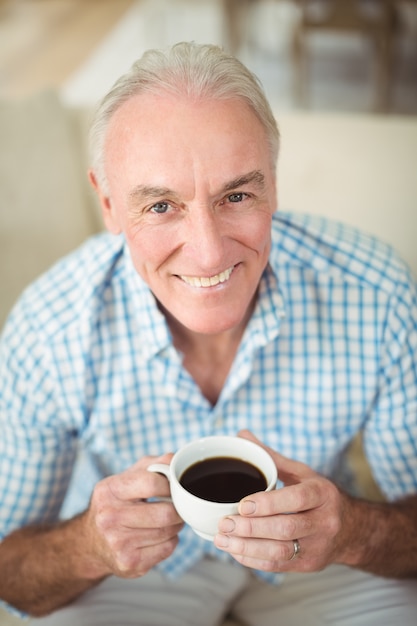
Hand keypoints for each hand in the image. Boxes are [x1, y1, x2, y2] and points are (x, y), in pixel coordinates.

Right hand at [80, 454, 183, 579]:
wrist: (90, 543)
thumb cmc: (115, 504)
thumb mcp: (127, 478)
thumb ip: (153, 464)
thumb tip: (175, 460)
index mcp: (109, 490)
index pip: (152, 483)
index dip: (171, 485)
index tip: (174, 487)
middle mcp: (110, 517)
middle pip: (165, 513)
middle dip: (178, 509)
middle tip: (177, 506)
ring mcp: (118, 543)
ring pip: (169, 531)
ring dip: (176, 525)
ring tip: (168, 520)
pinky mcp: (129, 563)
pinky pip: (167, 549)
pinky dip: (170, 541)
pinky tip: (159, 536)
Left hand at [214, 431, 353, 572]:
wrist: (352, 530)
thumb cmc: (319, 496)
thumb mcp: (301, 473)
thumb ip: (270, 456)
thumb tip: (241, 434)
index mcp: (322, 493)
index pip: (297, 499)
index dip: (269, 503)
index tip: (243, 504)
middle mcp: (324, 521)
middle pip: (286, 528)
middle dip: (252, 528)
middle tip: (224, 523)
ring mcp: (318, 546)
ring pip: (281, 552)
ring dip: (248, 548)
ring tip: (222, 539)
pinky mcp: (309, 565)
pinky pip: (279, 566)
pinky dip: (253, 560)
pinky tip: (234, 551)